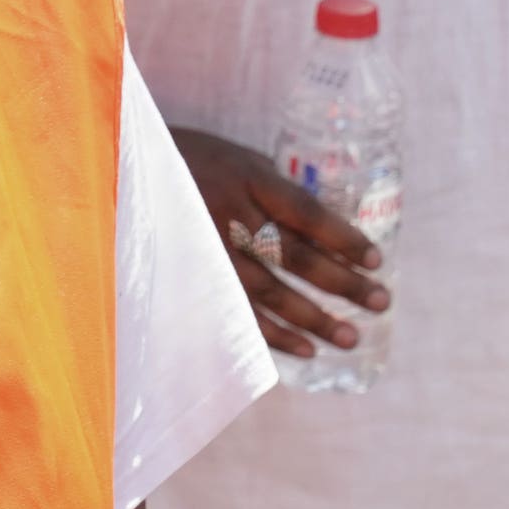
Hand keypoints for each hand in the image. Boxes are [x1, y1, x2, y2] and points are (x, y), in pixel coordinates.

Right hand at [172, 126, 388, 357]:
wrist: (128, 166)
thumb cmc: (194, 159)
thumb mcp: (238, 158)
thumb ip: (275, 189)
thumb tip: (325, 228)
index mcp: (248, 177)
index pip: (305, 212)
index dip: (342, 237)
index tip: (376, 259)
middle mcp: (231, 211)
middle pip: (294, 254)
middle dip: (341, 282)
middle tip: (380, 302)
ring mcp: (210, 245)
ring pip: (270, 289)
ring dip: (313, 317)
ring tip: (350, 336)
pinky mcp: (195, 272)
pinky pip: (238, 309)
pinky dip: (273, 333)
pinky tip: (305, 349)